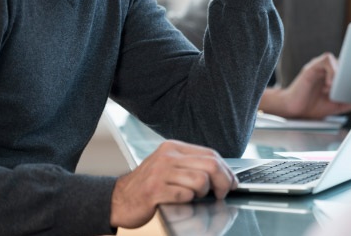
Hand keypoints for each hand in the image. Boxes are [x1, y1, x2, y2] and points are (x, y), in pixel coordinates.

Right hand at [110, 140, 236, 228]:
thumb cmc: (147, 186)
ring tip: (194, 197)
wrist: (118, 200)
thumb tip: (222, 173)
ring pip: (201, 181)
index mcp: (173, 148)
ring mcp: (160, 172)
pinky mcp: (154, 190)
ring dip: (203, 193)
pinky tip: (180, 202)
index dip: (226, 170)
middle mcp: (167, 156)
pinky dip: (188, 201)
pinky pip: (185, 195)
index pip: (210, 154)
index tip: (232, 182)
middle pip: (210, 165)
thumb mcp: (168, 167)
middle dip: (223, 182)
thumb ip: (190, 165)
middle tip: (222, 194)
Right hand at [261, 53, 350, 119]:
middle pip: (349, 61)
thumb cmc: (314, 107)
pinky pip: (326, 60)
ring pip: (339, 59)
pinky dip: (332, 71)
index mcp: (338, 76)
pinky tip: (330, 85)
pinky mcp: (312, 67)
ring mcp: (322, 67)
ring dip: (344, 72)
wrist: (295, 111)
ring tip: (342, 86)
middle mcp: (331, 69)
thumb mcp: (338, 105)